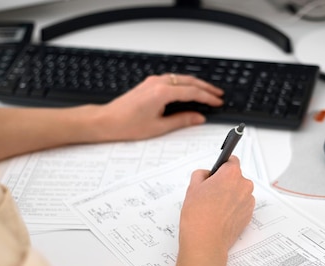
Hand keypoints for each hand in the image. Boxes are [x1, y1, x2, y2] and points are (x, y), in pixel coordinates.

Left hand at [91, 73, 223, 141]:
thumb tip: (198, 118)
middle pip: (189, 81)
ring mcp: (152, 81)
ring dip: (195, 84)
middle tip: (218, 94)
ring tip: (207, 92)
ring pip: (181, 78)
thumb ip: (182, 120)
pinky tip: (188, 90)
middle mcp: (157, 83)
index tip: (217, 102)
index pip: (192, 92)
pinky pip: (172, 79)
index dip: (207, 97)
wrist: (106, 121)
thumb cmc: (127, 125)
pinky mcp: (148, 84)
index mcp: (162, 93)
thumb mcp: (159, 127)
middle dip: (205, 88)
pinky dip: (184, 83)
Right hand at [179, 156, 254, 253]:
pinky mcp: (249, 215)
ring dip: (229, 196)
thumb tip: (206, 174)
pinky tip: (220, 216)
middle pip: (235, 178)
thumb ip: (201, 174)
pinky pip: (241, 206)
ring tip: (214, 207)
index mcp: (231, 174)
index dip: (222, 167)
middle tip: (209, 193)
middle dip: (224, 183)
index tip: (216, 172)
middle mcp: (244, 186)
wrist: (206, 241)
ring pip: (238, 192)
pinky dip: (233, 208)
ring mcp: (248, 201)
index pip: (231, 161)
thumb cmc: (198, 215)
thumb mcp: (192, 187)